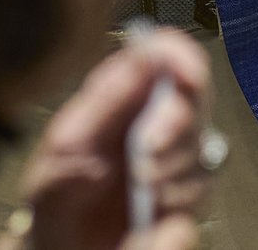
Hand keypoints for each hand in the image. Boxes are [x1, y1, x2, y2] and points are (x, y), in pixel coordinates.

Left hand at [21, 27, 211, 249]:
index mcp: (122, 95)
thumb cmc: (57, 195)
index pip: (165, 56)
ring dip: (173, 167)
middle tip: (147, 151)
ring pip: (200, 147)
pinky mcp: (183, 196)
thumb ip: (109, 97)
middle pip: (194, 99)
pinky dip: (177, 199)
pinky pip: (200, 190)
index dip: (181, 57)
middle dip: (176, 124)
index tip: (185, 74)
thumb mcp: (69, 143)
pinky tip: (151, 208)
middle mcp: (153, 122)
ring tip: (141, 186)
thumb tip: (145, 50)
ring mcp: (171, 159)